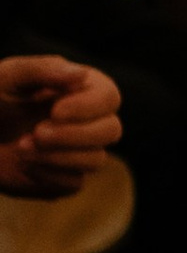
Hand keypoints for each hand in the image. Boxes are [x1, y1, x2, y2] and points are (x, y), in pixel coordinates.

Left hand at [0, 55, 120, 196]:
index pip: (109, 98)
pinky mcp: (66, 178)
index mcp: (82, 89)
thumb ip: (44, 70)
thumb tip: (82, 75)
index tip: (55, 111)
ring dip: (58, 156)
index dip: (88, 107)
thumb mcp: (9, 77)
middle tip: (37, 133)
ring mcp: (79, 152)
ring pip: (96, 160)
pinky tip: (23, 164)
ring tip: (21, 147)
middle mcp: (88, 121)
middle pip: (111, 130)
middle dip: (74, 135)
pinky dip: (48, 174)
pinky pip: (73, 183)